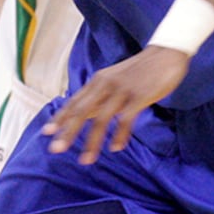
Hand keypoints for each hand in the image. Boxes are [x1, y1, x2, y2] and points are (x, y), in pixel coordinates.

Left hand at [43, 46, 189, 163]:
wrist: (166, 54)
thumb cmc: (141, 71)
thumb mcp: (116, 79)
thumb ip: (100, 95)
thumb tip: (84, 115)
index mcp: (98, 81)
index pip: (75, 102)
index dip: (60, 118)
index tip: (46, 133)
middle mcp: (106, 84)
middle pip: (82, 111)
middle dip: (67, 132)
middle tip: (55, 150)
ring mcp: (122, 90)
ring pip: (101, 119)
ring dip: (92, 142)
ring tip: (86, 160)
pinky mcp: (139, 96)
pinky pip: (125, 119)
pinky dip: (119, 136)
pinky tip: (115, 147)